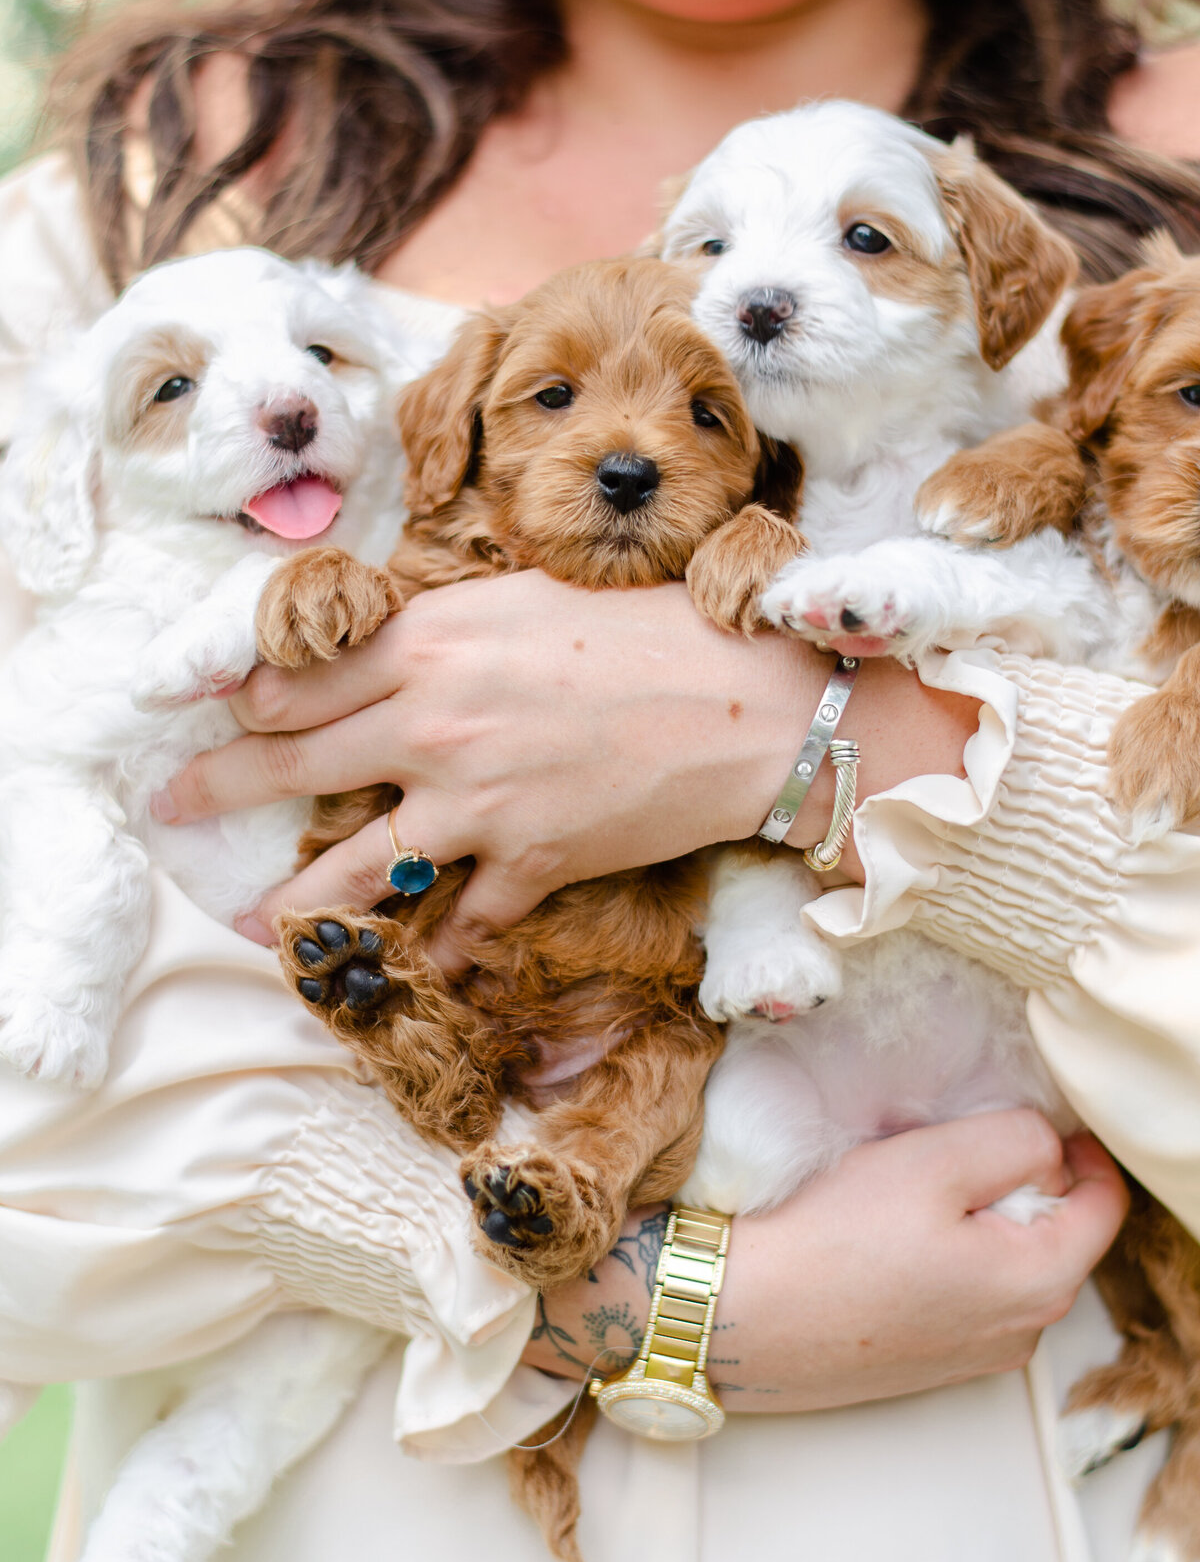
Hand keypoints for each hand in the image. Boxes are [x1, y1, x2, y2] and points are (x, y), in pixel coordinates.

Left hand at [153, 571, 976, 967]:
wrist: (752, 705)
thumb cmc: (650, 631)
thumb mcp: (525, 601)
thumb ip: (441, 629)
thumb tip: (379, 655)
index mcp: (430, 646)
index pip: (301, 679)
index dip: (240, 702)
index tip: (204, 717)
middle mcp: (435, 725)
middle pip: (297, 764)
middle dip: (221, 788)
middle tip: (172, 809)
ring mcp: (478, 804)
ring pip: (356, 865)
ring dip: (296, 899)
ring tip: (254, 924)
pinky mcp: (530, 863)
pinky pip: (464, 917)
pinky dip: (440, 941)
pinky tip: (419, 960)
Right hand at [526, 1114, 1127, 1409]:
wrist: (734, 1316)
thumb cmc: (831, 1239)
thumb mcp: (934, 1160)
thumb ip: (1014, 1140)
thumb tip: (1046, 1147)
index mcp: (1039, 1283)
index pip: (1103, 1204)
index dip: (1080, 1147)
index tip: (1033, 1111)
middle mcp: (1019, 1333)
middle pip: (1052, 1232)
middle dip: (1015, 1178)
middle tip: (945, 1138)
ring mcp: (970, 1355)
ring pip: (1002, 1259)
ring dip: (972, 1213)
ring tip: (903, 1181)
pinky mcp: (921, 1361)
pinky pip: (959, 1289)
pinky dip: (940, 1250)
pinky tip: (878, 1230)